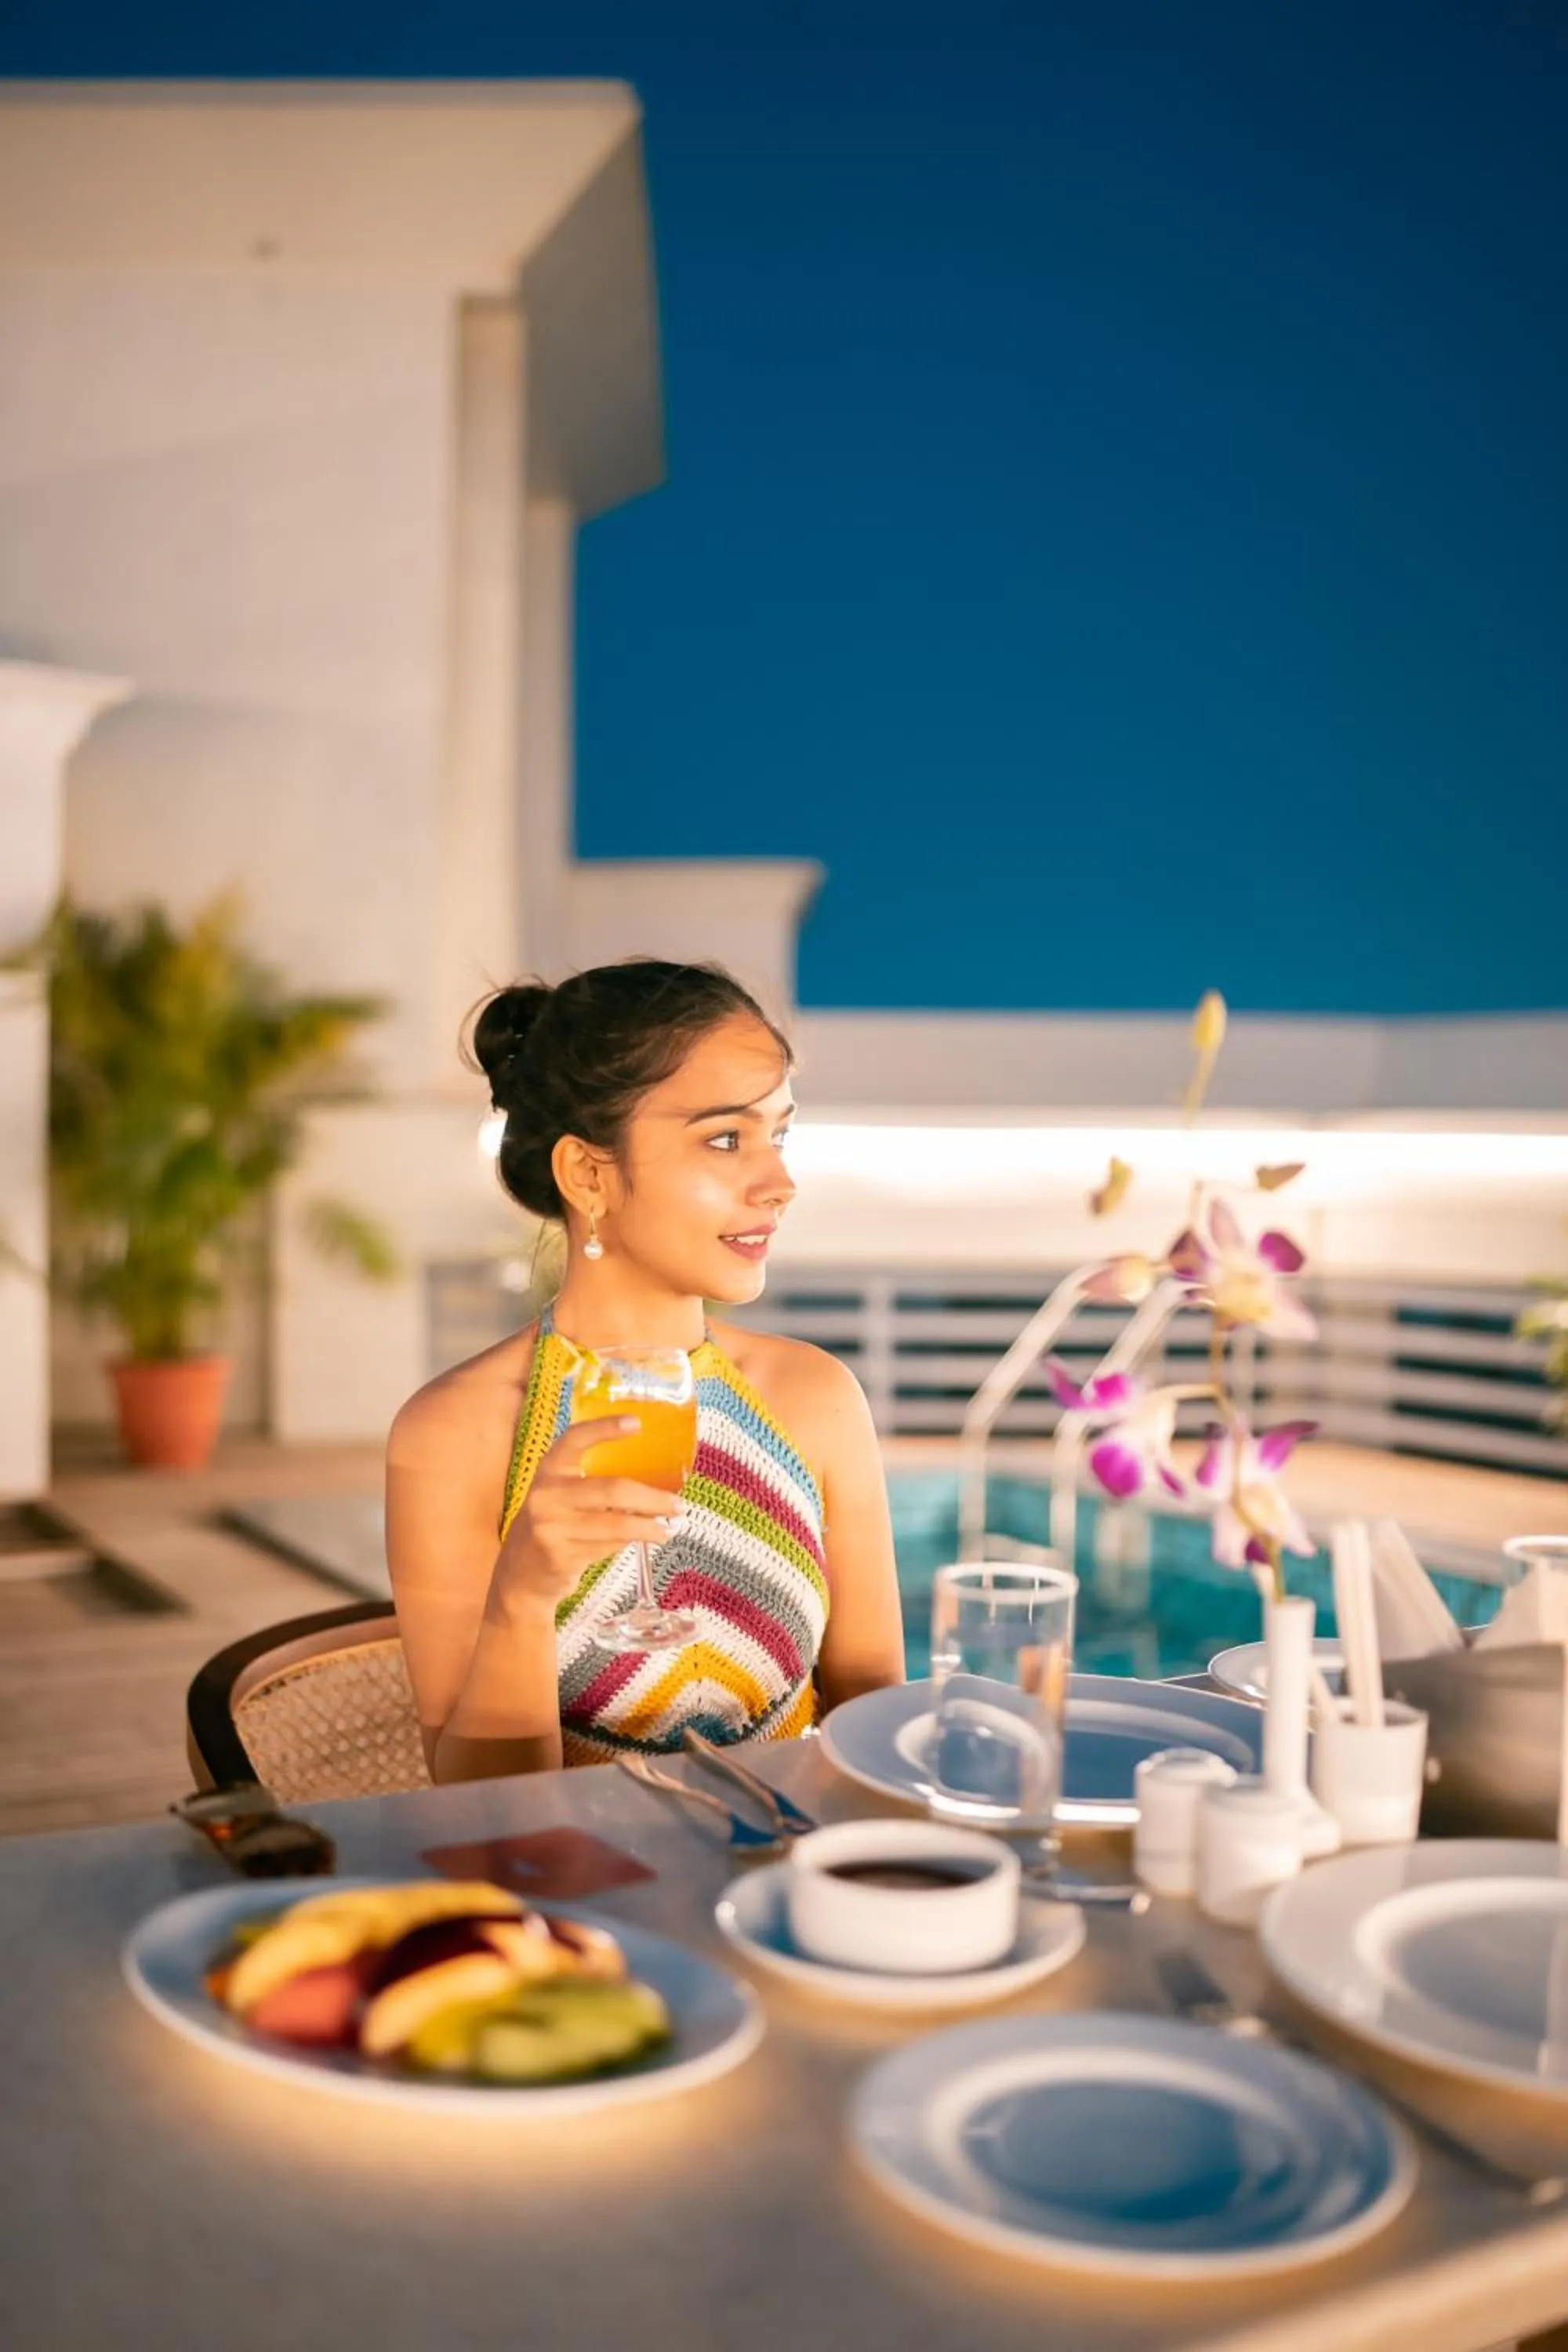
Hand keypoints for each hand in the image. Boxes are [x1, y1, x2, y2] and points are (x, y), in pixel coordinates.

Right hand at [496, 1418, 687, 1607]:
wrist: (519, 1576)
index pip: (575, 1439)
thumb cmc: (552, 1527)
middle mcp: (546, 1495)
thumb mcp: (562, 1497)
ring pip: (616, 1524)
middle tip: (678, 1505)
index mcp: (549, 1471)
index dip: (604, 1428)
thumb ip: (595, 1486)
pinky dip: (631, 1542)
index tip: (637, 1423)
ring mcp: (551, 1526)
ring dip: (649, 1527)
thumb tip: (654, 1482)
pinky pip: (607, 1546)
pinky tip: (644, 1540)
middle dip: (652, 1498)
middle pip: (612, 1490)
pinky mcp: (560, 1555)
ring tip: (669, 1529)